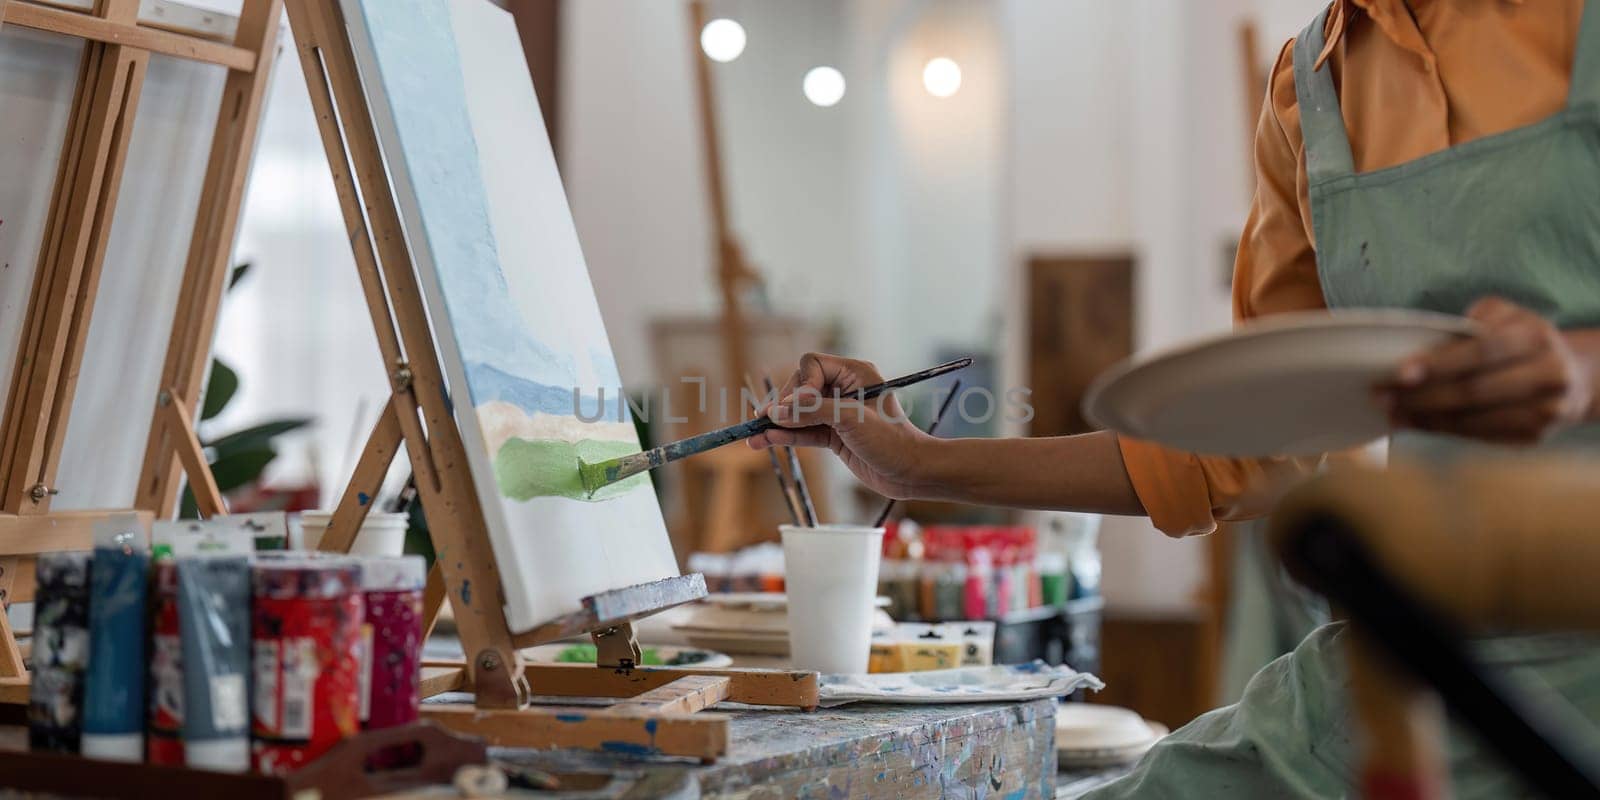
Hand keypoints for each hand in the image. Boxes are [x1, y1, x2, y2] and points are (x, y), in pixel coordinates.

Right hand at [749, 353, 939, 499]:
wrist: (912, 473)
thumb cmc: (892, 442)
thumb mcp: (851, 420)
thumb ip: (812, 412)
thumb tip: (777, 412)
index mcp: (855, 373)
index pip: (812, 364)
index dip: (801, 384)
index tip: (799, 406)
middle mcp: (845, 388)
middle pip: (800, 387)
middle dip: (783, 404)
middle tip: (765, 420)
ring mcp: (838, 413)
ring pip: (799, 412)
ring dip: (777, 424)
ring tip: (752, 436)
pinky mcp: (835, 435)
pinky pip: (804, 431)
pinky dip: (786, 436)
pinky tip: (766, 441)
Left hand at [1377, 297, 1599, 443]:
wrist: (1573, 376)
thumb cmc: (1522, 340)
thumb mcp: (1507, 316)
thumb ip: (1472, 321)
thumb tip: (1423, 344)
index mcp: (1536, 338)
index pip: (1481, 352)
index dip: (1439, 364)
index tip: (1399, 372)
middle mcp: (1548, 375)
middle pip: (1473, 391)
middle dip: (1421, 396)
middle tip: (1380, 394)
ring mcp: (1544, 411)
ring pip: (1473, 419)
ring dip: (1425, 418)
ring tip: (1390, 412)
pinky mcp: (1533, 436)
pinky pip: (1479, 435)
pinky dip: (1442, 430)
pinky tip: (1414, 423)